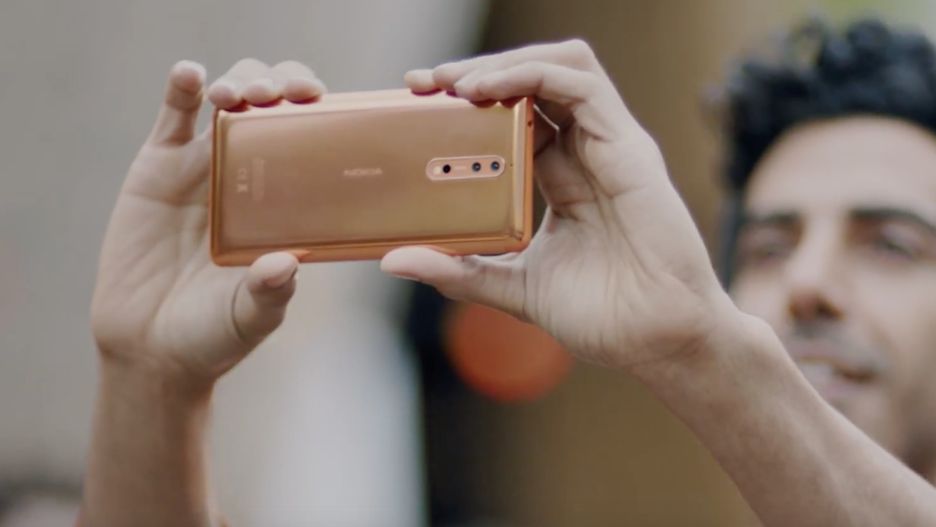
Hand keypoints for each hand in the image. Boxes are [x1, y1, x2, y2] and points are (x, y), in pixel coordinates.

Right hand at [90, 58, 325, 383]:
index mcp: (287, 202)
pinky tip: (191, 75)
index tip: (328, 106)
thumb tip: (285, 263)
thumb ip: (270, 292)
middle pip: (274, 106)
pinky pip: (173, 116)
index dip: (323, 114)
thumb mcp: (252, 316)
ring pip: (228, 100)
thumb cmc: (215, 333)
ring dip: (240, 81)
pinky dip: (183, 87)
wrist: (151, 347)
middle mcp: (252, 174)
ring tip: (237, 96)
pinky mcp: (159, 167)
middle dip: (283, 85)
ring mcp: (205, 166)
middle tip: (287, 94)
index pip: (314, 141)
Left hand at [381, 40, 733, 369]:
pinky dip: (530, 75)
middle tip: (422, 85)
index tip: (418, 105)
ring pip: (558, 68)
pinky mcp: (628, 147)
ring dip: (501, 65)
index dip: (470, 104)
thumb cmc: (603, 318)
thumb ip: (459, 271)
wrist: (660, 343)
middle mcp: (586, 153)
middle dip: (475, 73)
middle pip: (532, 84)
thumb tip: (395, 261)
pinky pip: (580, 84)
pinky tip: (486, 91)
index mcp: (562, 178)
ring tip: (451, 83)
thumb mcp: (512, 287)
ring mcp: (609, 146)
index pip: (514, 117)